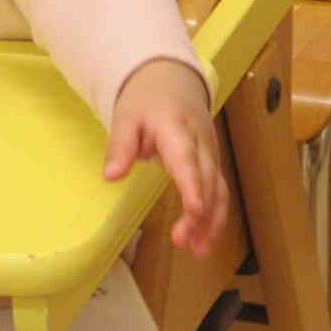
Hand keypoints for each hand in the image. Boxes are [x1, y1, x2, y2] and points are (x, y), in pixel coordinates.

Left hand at [104, 59, 228, 256]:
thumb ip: (120, 146)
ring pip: (219, 188)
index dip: (193, 186)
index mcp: (177, 128)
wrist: (172, 78)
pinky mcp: (212, 161)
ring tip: (199, 251)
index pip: (187, 160)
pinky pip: (219, 190)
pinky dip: (215, 216)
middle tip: (184, 243)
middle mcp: (200, 142)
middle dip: (201, 214)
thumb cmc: (146, 99)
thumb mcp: (126, 116)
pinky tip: (204, 240)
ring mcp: (210, 152)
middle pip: (207, 179)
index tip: (195, 211)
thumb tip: (111, 176)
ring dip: (212, 221)